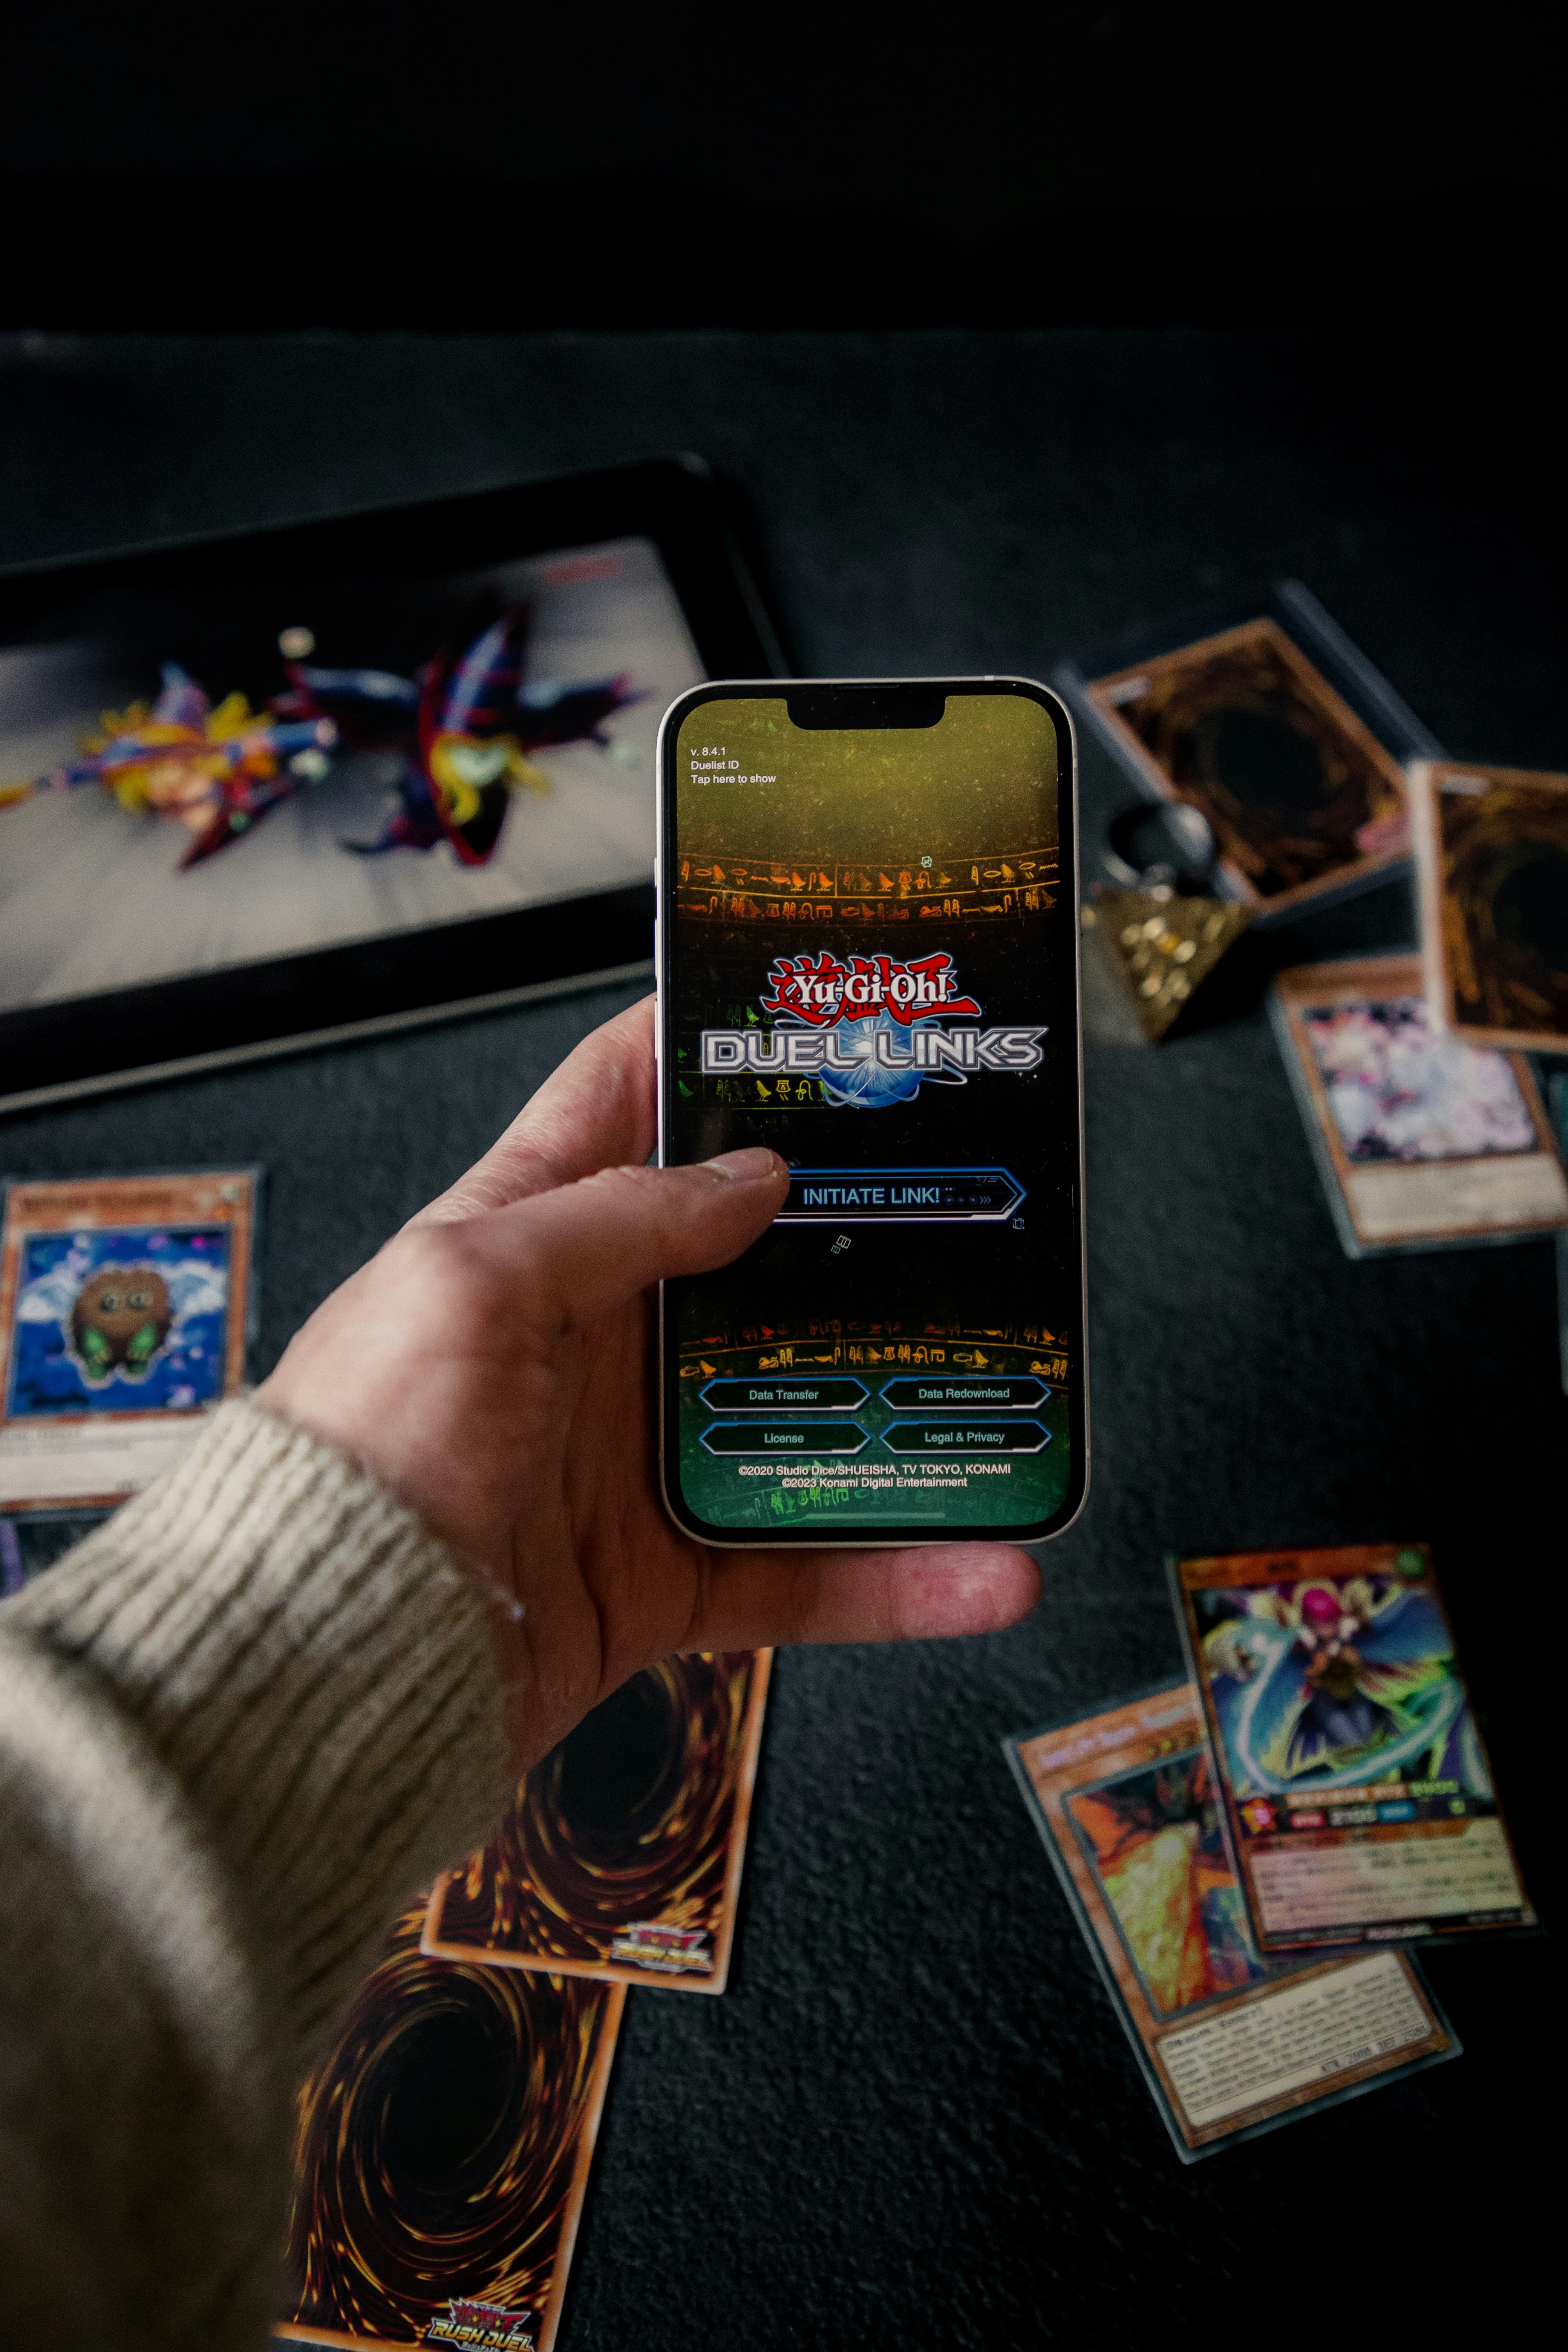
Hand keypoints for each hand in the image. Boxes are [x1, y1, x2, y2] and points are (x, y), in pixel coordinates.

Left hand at [258, 997, 1039, 1769]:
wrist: (324, 1664)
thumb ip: (615, 1218)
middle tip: (962, 1194)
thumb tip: (747, 1176)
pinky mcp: (666, 1574)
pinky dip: (897, 1575)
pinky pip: (806, 1569)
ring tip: (1006, 1398)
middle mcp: (590, 1338)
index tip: (808, 1016)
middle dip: (849, 1230)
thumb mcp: (474, 1285)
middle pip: (749, 1260)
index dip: (707, 1046)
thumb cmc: (363, 1451)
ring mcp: (635, 1458)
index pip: (621, 1103)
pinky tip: (983, 1567)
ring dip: (906, 1416)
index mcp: (526, 1237)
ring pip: (803, 1418)